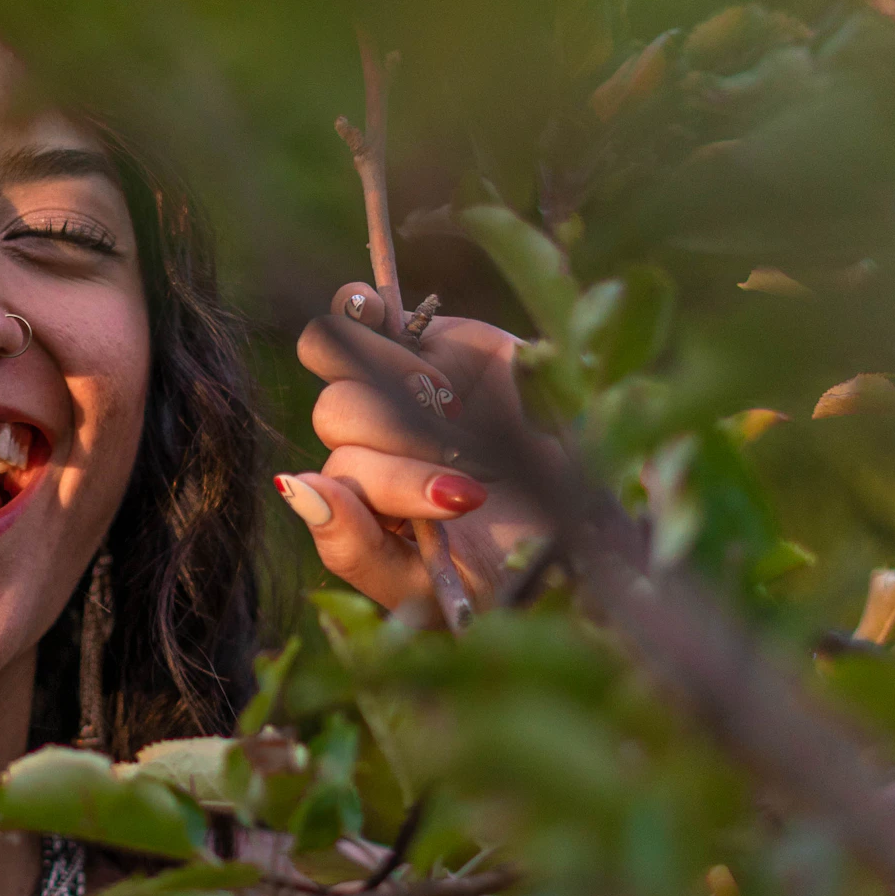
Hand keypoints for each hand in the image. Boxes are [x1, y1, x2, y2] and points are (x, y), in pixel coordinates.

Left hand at [285, 284, 552, 616]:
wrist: (599, 509)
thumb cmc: (517, 563)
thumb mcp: (434, 586)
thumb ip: (352, 548)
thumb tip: (295, 488)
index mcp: (365, 506)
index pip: (324, 484)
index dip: (387, 485)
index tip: (463, 500)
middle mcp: (374, 445)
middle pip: (337, 417)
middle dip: (405, 442)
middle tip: (474, 457)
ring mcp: (395, 388)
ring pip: (336, 361)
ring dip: (394, 382)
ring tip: (450, 406)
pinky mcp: (431, 338)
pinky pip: (356, 310)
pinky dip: (357, 309)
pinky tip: (378, 316)